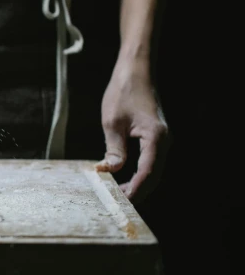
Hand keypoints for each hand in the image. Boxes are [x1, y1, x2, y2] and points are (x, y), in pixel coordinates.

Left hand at [96, 59, 168, 201]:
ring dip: (139, 183)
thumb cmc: (123, 92)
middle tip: (119, 203)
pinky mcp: (156, 137)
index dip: (135, 189)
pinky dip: (141, 173)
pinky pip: (151, 161)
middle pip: (154, 175)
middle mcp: (164, 141)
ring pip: (154, 170)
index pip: (147, 171)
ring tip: (120, 194)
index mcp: (155, 137)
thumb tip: (110, 171)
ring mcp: (162, 140)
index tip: (122, 201)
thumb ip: (114, 149)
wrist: (136, 71)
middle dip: (138, 191)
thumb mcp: (112, 122)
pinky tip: (126, 178)